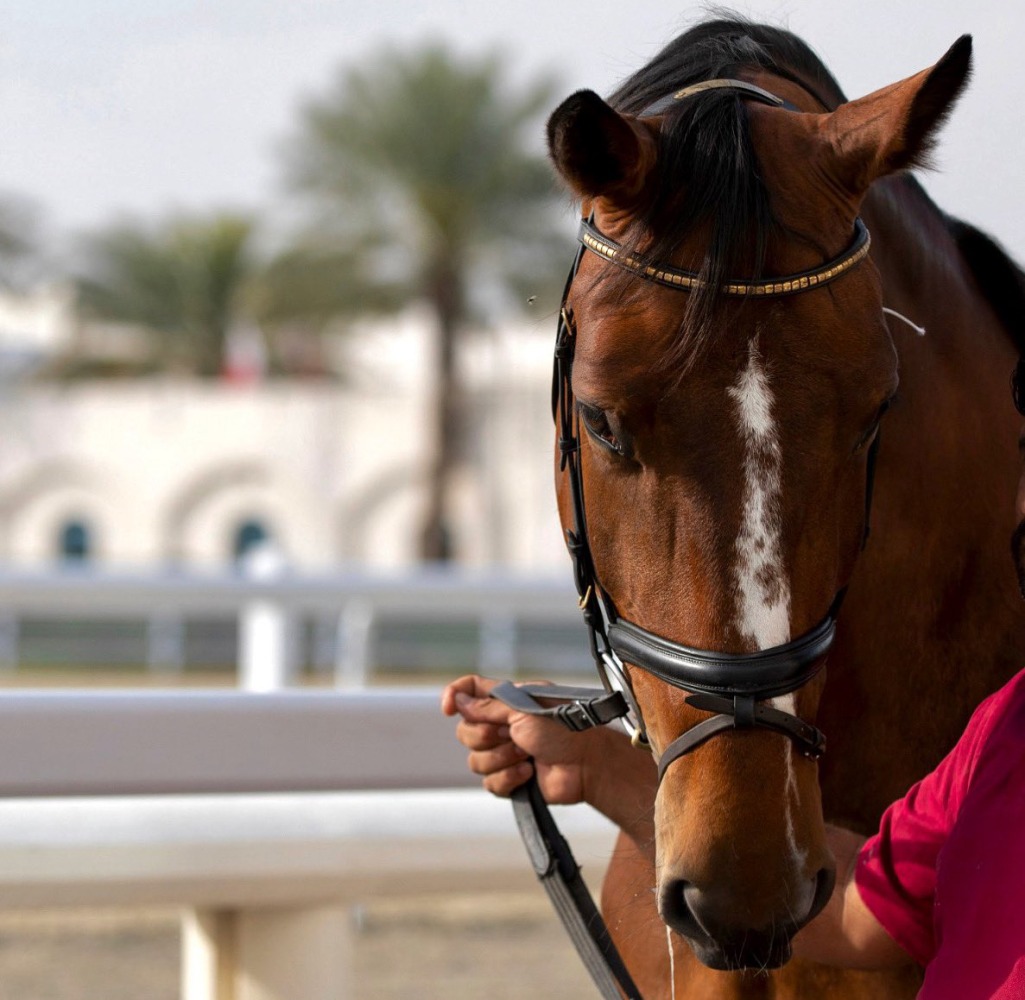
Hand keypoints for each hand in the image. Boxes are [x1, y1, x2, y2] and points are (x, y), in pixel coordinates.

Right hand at [441, 674, 598, 803]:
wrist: (588, 765)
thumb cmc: (565, 729)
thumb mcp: (523, 710)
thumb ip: (487, 706)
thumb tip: (458, 700)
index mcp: (507, 700)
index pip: (469, 690)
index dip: (454, 696)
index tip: (448, 709)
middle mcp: (503, 724)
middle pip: (466, 730)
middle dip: (485, 736)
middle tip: (510, 734)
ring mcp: (506, 752)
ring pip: (475, 760)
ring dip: (500, 759)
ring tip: (526, 755)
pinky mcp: (511, 778)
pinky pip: (489, 783)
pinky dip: (508, 778)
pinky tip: (528, 773)